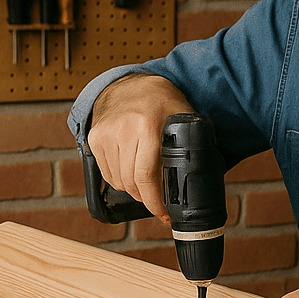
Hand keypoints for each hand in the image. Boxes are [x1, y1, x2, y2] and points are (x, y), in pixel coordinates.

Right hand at [88, 73, 192, 222]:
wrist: (132, 83)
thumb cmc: (163, 102)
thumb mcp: (184, 117)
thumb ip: (194, 143)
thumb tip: (204, 175)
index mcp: (147, 127)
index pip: (146, 176)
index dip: (155, 201)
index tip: (164, 214)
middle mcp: (123, 130)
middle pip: (131, 183)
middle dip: (146, 199)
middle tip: (158, 204)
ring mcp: (105, 134)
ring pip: (118, 181)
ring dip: (133, 190)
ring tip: (146, 185)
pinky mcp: (94, 138)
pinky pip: (107, 172)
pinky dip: (120, 180)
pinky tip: (131, 172)